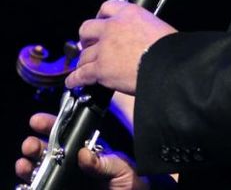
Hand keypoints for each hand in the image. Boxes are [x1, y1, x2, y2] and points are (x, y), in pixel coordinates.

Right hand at [15, 113, 149, 189]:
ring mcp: (68, 182)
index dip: (54, 127)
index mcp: (91, 154)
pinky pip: (42, 188)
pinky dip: (31, 185)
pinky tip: (27, 182)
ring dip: (29, 165)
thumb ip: (104, 162)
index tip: (39, 121)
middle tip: (30, 144)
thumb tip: (83, 154)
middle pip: (50, 153)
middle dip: (37, 146)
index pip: (69, 136)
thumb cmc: (132, 186)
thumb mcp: (123, 170)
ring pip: (42, 171)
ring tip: (24, 163)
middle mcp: (76, 167)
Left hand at [65, 0, 176, 94]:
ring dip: (84, 61)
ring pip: (84, 54)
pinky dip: (76, 79)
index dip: (102, 16)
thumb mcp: (158, 28)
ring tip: (84, 67)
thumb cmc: (171, 49)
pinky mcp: (100, 69)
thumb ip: (142, 29)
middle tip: (89, 44)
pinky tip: (73, 82)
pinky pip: (81, 74)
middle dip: (86, 38)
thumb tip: (140, 39)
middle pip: (87, 28)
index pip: (108, 7)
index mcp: (130, 13)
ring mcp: (104, 48)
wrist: (170, 66)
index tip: (101, 21)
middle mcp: (113, 27)